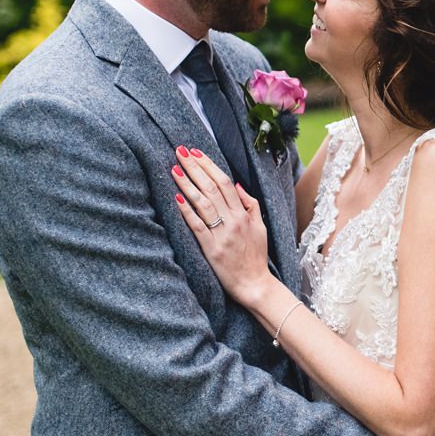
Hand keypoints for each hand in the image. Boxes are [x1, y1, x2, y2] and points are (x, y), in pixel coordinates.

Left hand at [172, 147, 271, 305]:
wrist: (255, 284)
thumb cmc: (256, 256)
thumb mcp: (260, 227)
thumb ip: (251, 205)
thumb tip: (236, 185)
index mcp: (244, 214)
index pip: (224, 183)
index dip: (209, 166)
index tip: (196, 152)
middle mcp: (233, 221)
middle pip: (211, 188)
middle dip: (194, 168)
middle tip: (180, 152)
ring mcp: (222, 234)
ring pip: (202, 203)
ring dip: (187, 184)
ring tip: (174, 169)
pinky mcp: (211, 248)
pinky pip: (197, 225)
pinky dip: (186, 211)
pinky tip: (176, 197)